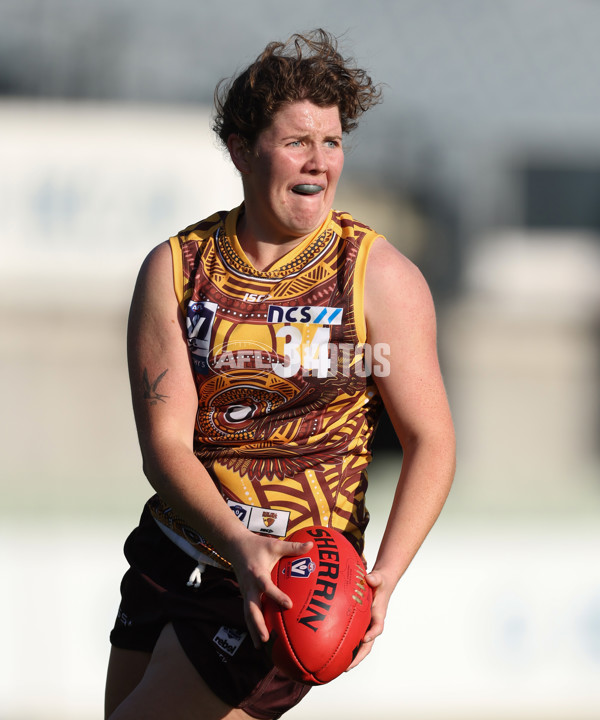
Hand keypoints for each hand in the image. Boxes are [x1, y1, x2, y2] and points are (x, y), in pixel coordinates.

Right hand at [228, 532, 312, 647]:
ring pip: (247, 613)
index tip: (289, 605)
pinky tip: (258, 638)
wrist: (234, 546)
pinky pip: (247, 611)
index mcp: (257, 573)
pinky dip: (252, 624)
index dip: (276, 596)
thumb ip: (292, 547)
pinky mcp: (245, 595)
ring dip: (253, 629)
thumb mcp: (274, 545)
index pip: (266, 586)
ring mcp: (245, 591)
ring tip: (260, 645)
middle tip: (267, 638)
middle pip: (251, 608)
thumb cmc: (256, 545)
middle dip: (258, 624)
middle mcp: (249, 585)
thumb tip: (311, 545)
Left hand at [346, 568, 391, 669]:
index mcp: (379, 614)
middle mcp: (372, 623)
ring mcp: (366, 625)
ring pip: (360, 644)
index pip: (378, 627)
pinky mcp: (359, 624)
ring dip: (351, 656)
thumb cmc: (379, 581)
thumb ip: (375, 578)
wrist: (380, 583)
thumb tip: (369, 578)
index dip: (372, 633)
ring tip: (338, 667)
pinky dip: (346, 646)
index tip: (365, 638)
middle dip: (358, 656)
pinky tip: (334, 653)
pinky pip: (353, 637)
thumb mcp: (379, 578)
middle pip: (367, 644)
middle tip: (347, 667)